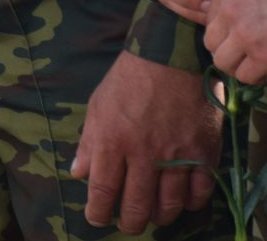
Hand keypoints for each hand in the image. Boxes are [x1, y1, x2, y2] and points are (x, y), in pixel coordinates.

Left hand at [73, 51, 218, 231]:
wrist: (169, 58)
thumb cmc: (128, 80)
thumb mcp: (98, 106)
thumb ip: (89, 143)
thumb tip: (78, 173)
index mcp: (113, 140)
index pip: (104, 190)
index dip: (99, 211)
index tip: (97, 219)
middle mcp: (144, 153)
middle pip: (137, 204)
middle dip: (130, 222)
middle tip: (128, 225)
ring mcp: (177, 155)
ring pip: (168, 204)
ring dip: (159, 217)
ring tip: (153, 217)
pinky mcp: (203, 152)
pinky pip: (199, 192)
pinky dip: (190, 203)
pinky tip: (182, 202)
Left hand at [206, 0, 266, 82]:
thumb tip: (211, 0)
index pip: (209, 19)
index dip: (226, 32)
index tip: (242, 36)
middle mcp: (231, 9)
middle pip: (211, 43)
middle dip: (228, 51)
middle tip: (247, 54)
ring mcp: (246, 33)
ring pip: (223, 62)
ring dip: (239, 66)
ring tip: (256, 63)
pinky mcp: (262, 55)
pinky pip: (246, 75)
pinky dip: (256, 77)